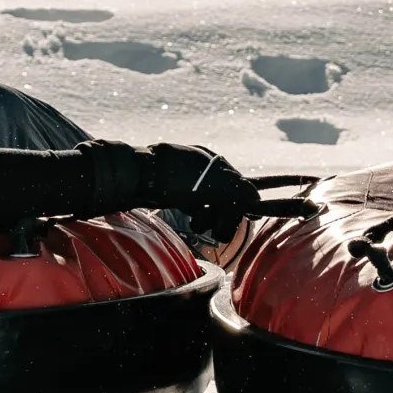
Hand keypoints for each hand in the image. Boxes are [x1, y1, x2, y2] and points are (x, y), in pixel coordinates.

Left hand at [142, 143, 261, 242]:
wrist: (136, 177)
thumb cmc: (178, 179)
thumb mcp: (213, 184)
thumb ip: (238, 191)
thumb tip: (256, 199)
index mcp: (213, 161)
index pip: (238, 183)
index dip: (244, 202)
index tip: (250, 218)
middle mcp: (202, 168)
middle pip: (224, 195)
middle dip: (225, 214)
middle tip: (221, 231)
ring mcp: (187, 180)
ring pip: (208, 203)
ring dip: (210, 217)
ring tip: (201, 226)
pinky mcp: (173, 192)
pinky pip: (193, 206)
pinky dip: (198, 215)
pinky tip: (194, 223)